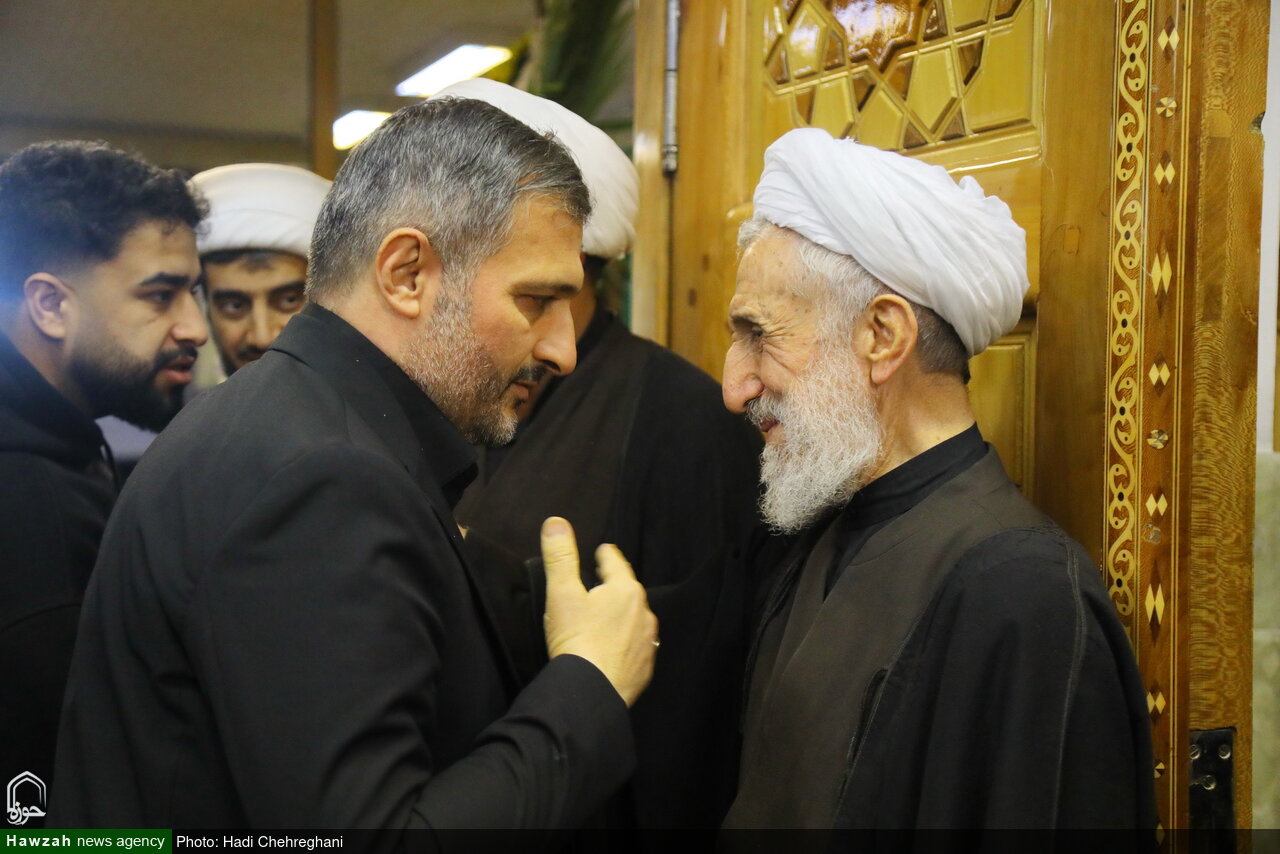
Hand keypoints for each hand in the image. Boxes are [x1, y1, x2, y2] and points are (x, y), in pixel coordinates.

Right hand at [541, 516, 656, 706]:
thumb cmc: (576, 639)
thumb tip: (556, 522)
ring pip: (635, 619)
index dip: (605, 554)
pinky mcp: (645, 668)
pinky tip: (612, 649)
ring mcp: (647, 642)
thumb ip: (560, 556)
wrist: (591, 693)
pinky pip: (635, 647)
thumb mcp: (562, 593)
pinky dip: (624, 643)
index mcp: (625, 590)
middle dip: (613, 586)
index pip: (615, 562)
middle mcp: (643, 613)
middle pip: (627, 590)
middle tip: (598, 585)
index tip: (602, 551)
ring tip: (604, 618)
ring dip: (622, 616)